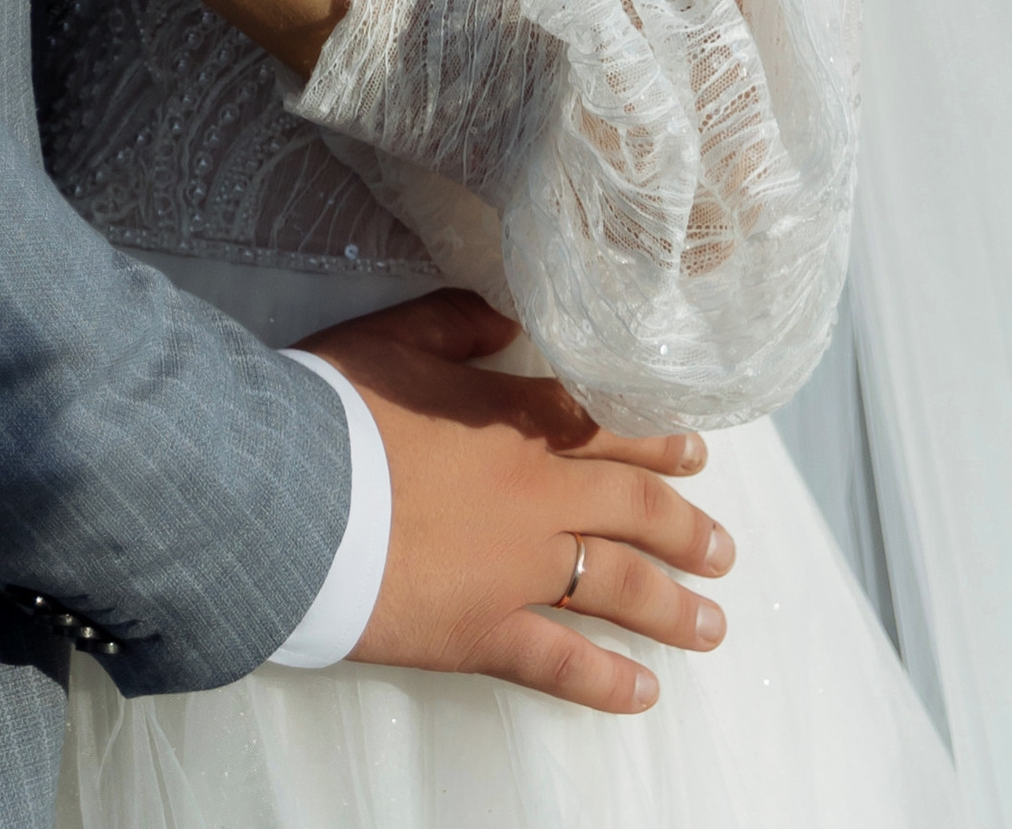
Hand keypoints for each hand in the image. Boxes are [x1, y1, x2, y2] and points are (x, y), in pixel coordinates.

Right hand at [311, 292, 730, 709]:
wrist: (290, 490)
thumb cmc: (334, 406)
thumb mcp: (394, 338)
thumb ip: (456, 323)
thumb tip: (506, 319)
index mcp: (514, 421)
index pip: (603, 426)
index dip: (655, 438)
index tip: (695, 452)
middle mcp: (536, 495)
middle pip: (631, 507)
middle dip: (684, 528)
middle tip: (722, 549)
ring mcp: (518, 568)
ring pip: (617, 586)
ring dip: (671, 606)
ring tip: (713, 625)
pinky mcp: (485, 631)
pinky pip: (561, 663)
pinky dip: (607, 681)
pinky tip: (645, 692)